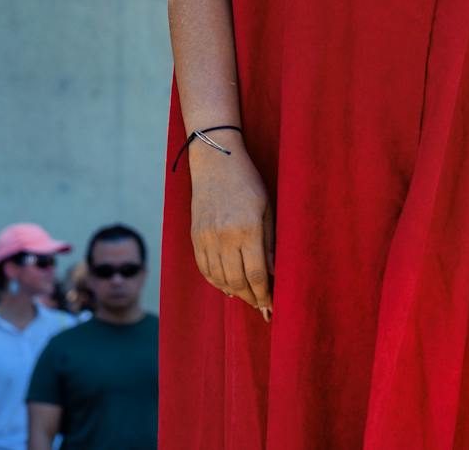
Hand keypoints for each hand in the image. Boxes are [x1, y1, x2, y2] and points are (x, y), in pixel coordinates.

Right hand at [186, 136, 274, 319]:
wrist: (215, 162)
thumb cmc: (248, 182)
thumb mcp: (267, 209)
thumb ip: (269, 243)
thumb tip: (273, 274)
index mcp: (247, 230)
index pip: (256, 274)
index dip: (265, 295)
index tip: (272, 306)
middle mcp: (224, 237)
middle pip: (237, 282)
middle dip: (251, 299)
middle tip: (262, 307)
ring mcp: (206, 238)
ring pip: (219, 279)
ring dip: (235, 293)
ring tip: (248, 298)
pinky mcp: (195, 236)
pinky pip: (204, 269)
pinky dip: (216, 282)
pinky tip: (227, 286)